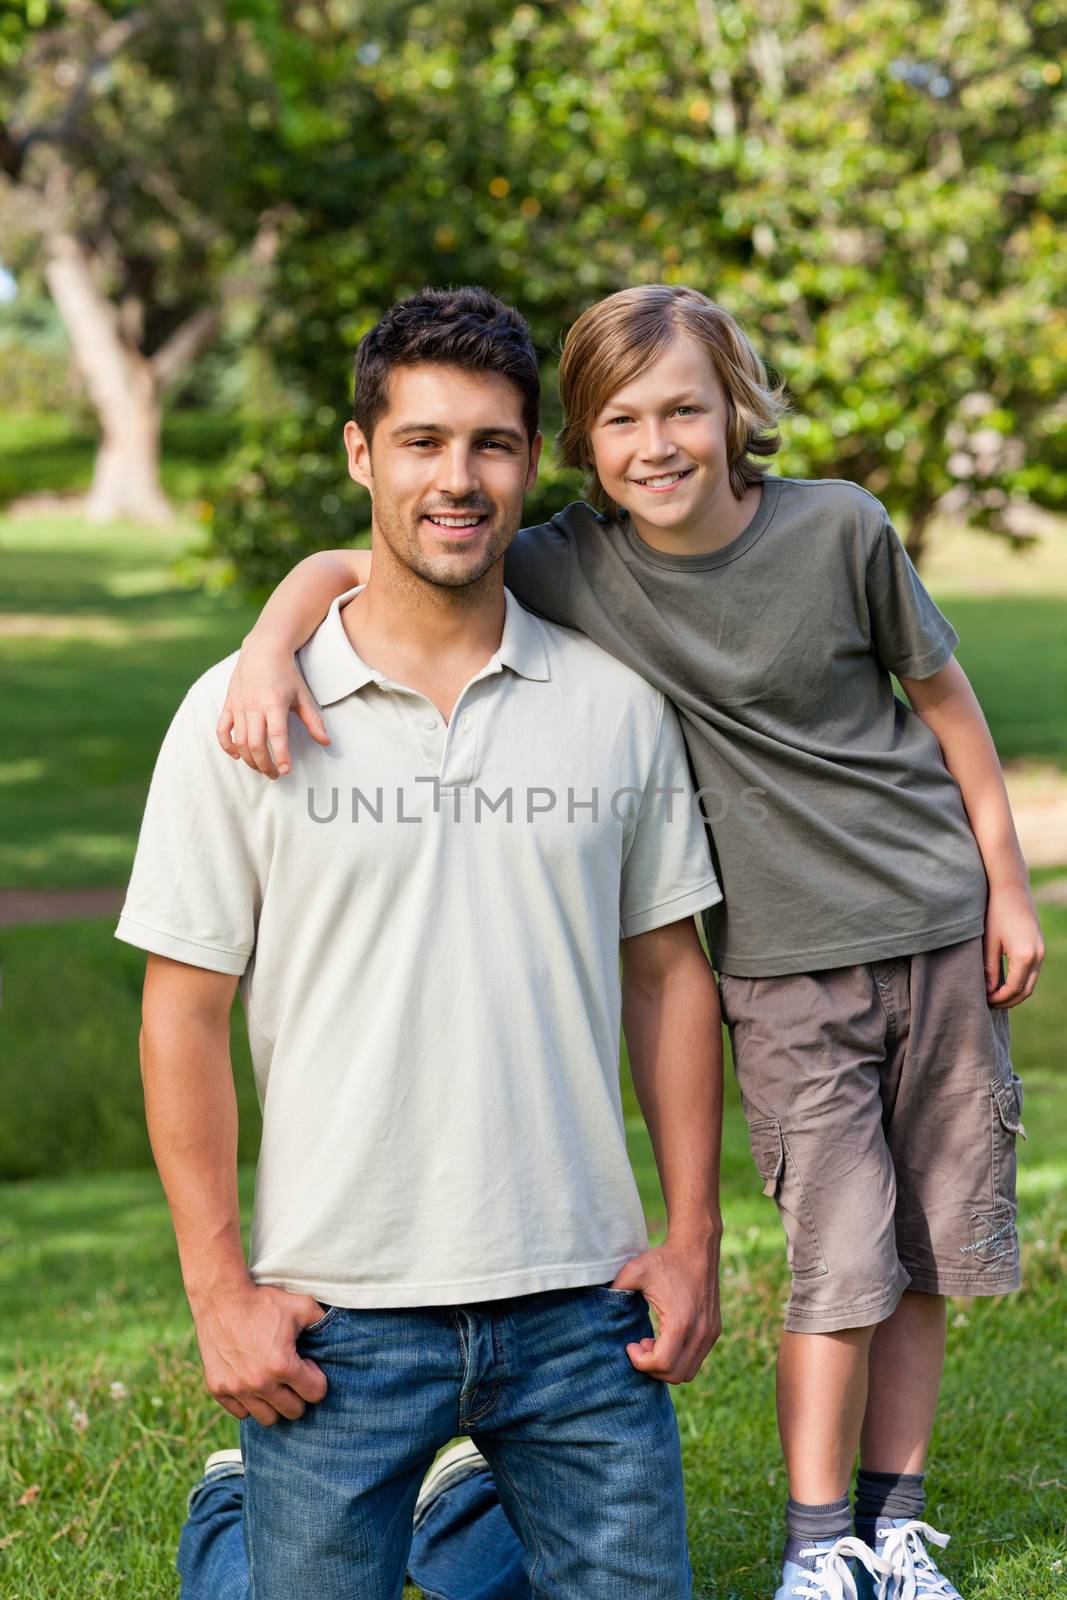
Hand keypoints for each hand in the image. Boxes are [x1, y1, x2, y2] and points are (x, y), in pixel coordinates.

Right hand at [191, 1281, 331, 1424]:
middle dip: (298, 1394)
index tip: (306, 1364)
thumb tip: (341, 1335)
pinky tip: (253, 1381)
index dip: (315, 1378)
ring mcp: (237, 1389)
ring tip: (274, 1381)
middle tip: (292, 1374)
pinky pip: (241, 1413)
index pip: (315, 1394)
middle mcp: (259, 1383)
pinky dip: (249, 1403)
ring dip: (275, 1403)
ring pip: (267, 1419)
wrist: (221, 1297)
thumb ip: (323, 1322)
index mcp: (282, 1365)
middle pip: (293, 1412)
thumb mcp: (301, 1305)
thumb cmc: (263, 1300)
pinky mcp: (218, 1389)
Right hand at [216, 632, 329, 778]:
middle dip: (265, 764)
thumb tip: (327, 743)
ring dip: (249, 759)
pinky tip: (237, 755)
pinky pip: (222, 730)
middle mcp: (254, 705)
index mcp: (274, 703)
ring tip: (261, 768)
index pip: (277, 735)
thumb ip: (314, 721)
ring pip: (239, 741)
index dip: (281, 755)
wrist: (263, 650)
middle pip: (255, 743)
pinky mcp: (229, 704)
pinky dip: (227, 746)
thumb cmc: (286, 674)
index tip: (286, 770)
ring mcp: (239, 705)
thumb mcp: (303, 696)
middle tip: (275, 775)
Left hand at [611, 1236, 721, 1383]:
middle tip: (639, 1346)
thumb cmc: (664, 1259)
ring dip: (667, 1366)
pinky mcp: (713, 1330)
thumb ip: (615, 1291)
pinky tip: (665, 1338)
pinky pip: (696, 1359)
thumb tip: (597, 1309)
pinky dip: (679, 1358)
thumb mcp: (634, 1271)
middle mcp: (700, 1332)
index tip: (630, 1345)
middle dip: (653, 1368)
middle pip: (676, 1375)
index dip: (641, 1363)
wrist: (696, 1247)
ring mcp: (710, 1333)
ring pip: (688, 1372)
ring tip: (652, 1343)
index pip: (662, 1364)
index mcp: (681, 1321)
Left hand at [984, 883, 1043, 1007]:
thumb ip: (990, 969)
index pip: (1013, 989)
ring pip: (1031, 982)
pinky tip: (1004, 982)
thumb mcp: (989, 943)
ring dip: (1015, 992)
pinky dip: (1020, 981)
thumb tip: (988, 991)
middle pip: (1026, 990)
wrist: (1011, 889)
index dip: (998, 999)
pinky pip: (1032, 972)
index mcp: (1024, 956)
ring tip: (994, 995)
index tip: (983, 1001)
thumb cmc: (996, 913)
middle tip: (988, 1002)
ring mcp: (1041, 951)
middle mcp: (1037, 956)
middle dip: (1008, 1000)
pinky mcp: (1039, 947)